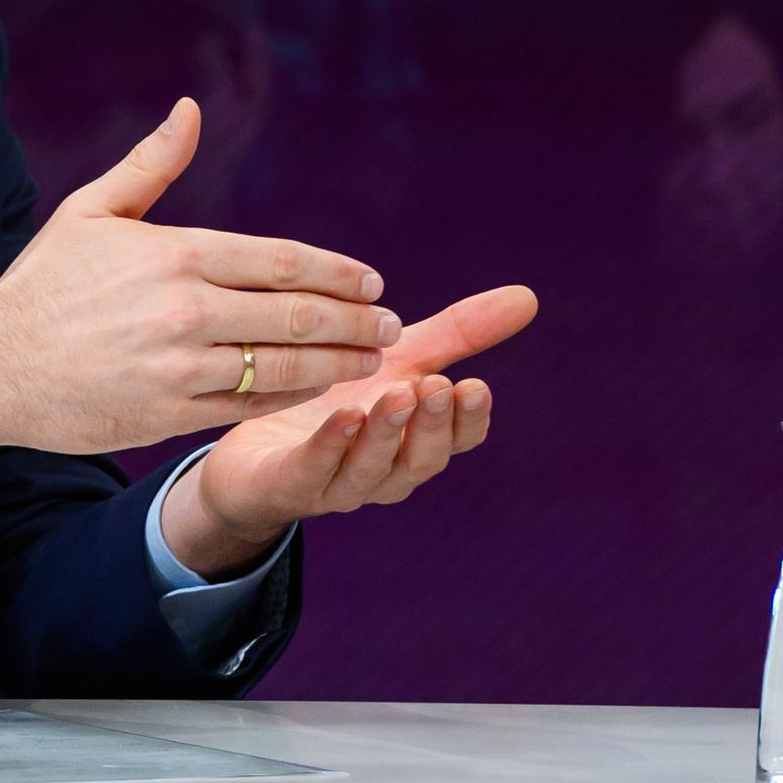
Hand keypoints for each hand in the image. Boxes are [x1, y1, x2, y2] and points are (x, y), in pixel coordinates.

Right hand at [0, 100, 398, 470]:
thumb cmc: (42, 284)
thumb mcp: (90, 211)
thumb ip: (151, 163)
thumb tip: (190, 108)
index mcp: (173, 254)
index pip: (281, 262)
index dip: (337, 273)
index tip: (372, 281)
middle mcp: (184, 309)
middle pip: (298, 315)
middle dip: (356, 321)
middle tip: (390, 324)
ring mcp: (180, 365)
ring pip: (284, 365)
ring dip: (340, 363)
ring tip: (372, 360)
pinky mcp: (169, 413)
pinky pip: (250, 405)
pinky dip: (294, 399)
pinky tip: (320, 393)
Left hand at [161, 285, 539, 575]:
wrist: (254, 451)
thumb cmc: (339, 399)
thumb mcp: (398, 359)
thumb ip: (457, 335)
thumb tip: (529, 297)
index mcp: (415, 441)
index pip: (457, 439)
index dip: (468, 419)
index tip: (476, 386)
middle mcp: (386, 470)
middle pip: (422, 458)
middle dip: (432, 423)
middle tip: (436, 387)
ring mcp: (339, 484)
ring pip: (374, 467)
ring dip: (388, 432)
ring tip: (396, 394)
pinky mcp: (291, 485)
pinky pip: (317, 470)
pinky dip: (333, 445)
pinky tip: (343, 416)